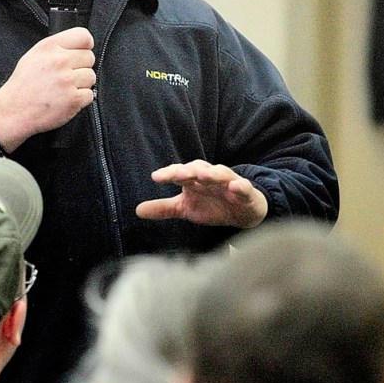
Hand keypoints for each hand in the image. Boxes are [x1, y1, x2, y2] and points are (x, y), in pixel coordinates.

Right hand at [0, 27, 95, 151]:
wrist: (13, 111)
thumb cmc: (22, 86)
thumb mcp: (34, 55)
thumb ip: (57, 48)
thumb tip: (78, 48)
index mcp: (50, 47)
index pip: (83, 36)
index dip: (86, 46)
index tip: (83, 52)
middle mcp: (59, 61)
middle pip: (90, 58)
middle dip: (82, 67)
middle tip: (67, 76)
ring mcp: (67, 81)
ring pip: (91, 77)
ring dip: (82, 85)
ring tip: (65, 89)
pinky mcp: (73, 99)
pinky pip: (90, 95)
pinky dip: (81, 100)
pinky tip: (66, 100)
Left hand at [135, 160, 267, 228]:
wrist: (243, 213)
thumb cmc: (213, 206)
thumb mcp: (186, 209)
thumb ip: (164, 208)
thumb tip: (138, 210)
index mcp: (194, 180)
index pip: (179, 173)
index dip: (168, 174)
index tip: (156, 177)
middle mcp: (210, 178)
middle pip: (199, 169)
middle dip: (189, 170)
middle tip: (178, 175)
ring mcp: (229, 183)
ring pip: (221, 174)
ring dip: (213, 173)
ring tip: (204, 175)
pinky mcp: (246, 192)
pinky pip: (244, 187)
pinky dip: (240, 186)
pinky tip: (235, 187)